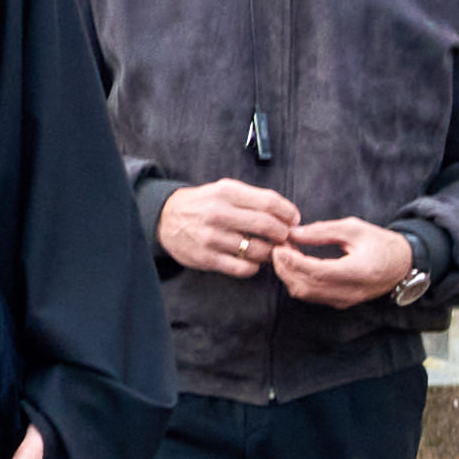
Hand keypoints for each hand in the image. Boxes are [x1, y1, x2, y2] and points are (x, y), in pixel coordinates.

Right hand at [157, 177, 299, 279]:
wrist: (165, 219)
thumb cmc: (202, 204)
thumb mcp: (224, 190)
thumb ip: (254, 199)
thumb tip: (288, 216)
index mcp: (226, 192)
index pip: (270, 202)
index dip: (288, 213)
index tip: (293, 220)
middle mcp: (218, 213)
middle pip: (268, 226)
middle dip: (283, 235)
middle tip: (285, 238)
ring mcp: (211, 237)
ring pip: (258, 250)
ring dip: (270, 253)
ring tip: (269, 250)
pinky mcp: (206, 258)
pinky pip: (243, 268)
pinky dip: (253, 266)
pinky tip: (250, 260)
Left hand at [272, 218, 420, 307]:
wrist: (403, 264)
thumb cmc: (381, 243)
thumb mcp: (354, 228)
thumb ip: (323, 230)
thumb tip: (293, 233)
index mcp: (358, 271)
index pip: (316, 272)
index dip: (293, 261)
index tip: (279, 247)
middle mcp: (351, 291)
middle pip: (306, 286)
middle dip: (285, 268)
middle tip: (278, 248)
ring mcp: (346, 300)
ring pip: (306, 294)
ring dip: (289, 276)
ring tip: (285, 255)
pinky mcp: (342, 303)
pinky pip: (312, 296)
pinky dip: (298, 282)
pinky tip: (295, 265)